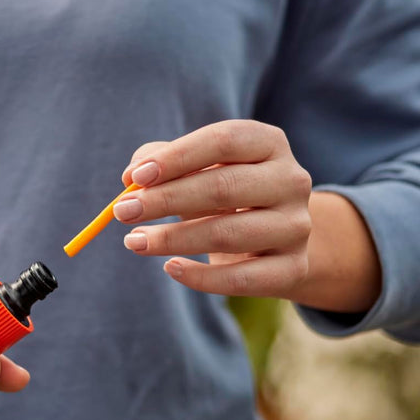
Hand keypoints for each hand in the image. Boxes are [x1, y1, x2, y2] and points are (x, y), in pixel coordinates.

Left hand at [115, 120, 379, 311]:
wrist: (277, 236)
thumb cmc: (226, 192)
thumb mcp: (200, 167)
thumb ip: (163, 162)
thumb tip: (131, 177)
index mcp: (269, 143)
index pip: (223, 141)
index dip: (177, 158)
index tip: (136, 177)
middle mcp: (291, 180)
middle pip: (223, 187)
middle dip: (165, 200)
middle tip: (123, 212)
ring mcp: (296, 226)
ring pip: (227, 234)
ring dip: (172, 240)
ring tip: (134, 242)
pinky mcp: (293, 267)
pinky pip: (240, 279)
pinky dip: (200, 277)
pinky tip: (170, 269)